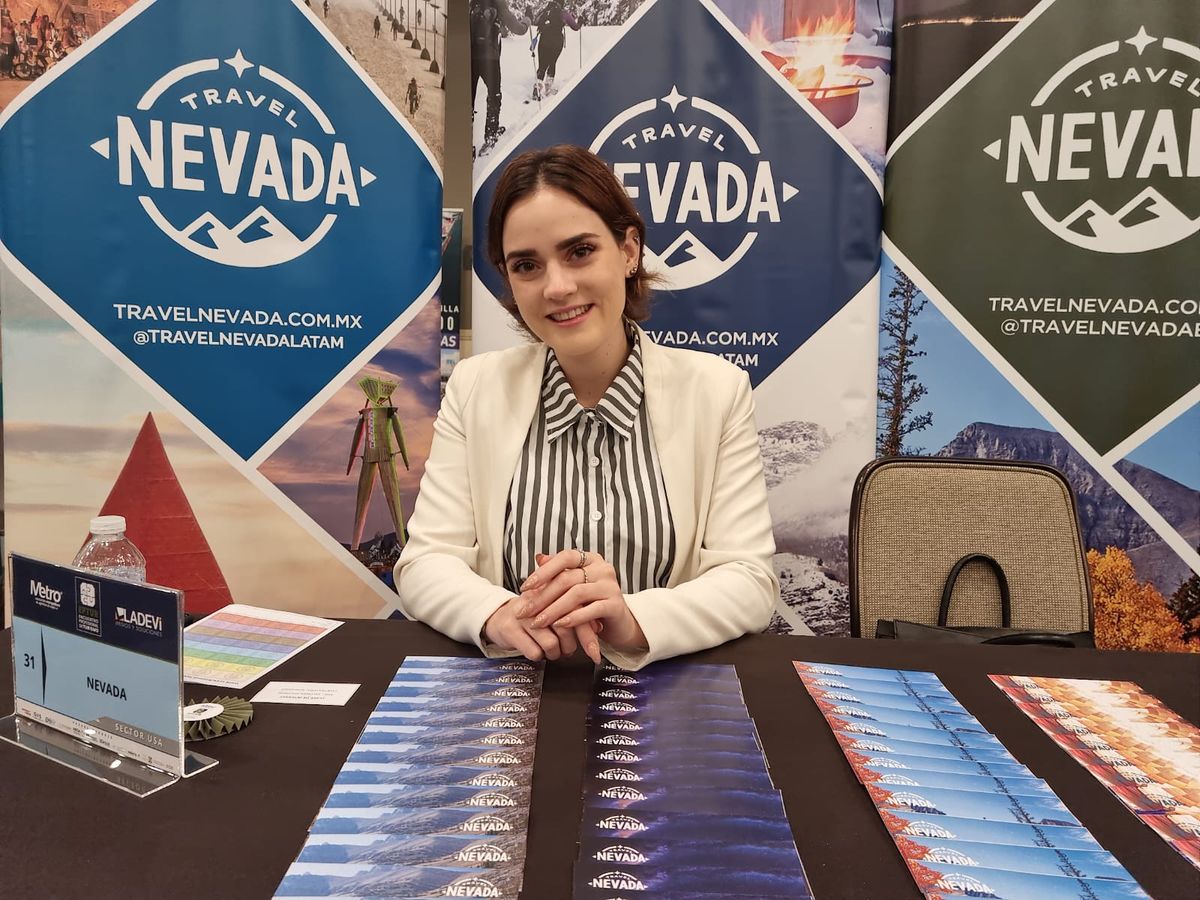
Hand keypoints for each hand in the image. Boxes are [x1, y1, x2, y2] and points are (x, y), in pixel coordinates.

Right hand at [483, 596, 597, 661]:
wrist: (498, 616)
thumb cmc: (533, 616)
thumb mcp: (555, 610)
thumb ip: (578, 615)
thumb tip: (600, 627)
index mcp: (552, 592)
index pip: (576, 612)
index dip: (587, 634)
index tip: (595, 653)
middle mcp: (537, 601)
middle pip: (565, 629)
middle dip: (570, 646)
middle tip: (567, 649)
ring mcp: (522, 615)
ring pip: (551, 644)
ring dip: (555, 653)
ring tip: (552, 650)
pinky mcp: (509, 629)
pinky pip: (534, 652)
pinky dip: (539, 656)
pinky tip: (536, 650)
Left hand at [518, 550, 646, 653]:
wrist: (620, 624)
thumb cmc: (592, 603)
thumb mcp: (574, 587)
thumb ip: (559, 572)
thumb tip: (538, 558)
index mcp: (591, 559)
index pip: (565, 557)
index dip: (543, 571)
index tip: (524, 587)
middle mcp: (603, 568)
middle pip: (567, 578)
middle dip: (541, 596)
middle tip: (523, 611)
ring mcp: (611, 586)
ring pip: (576, 594)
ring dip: (553, 609)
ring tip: (537, 622)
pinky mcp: (616, 605)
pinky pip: (591, 610)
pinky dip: (572, 618)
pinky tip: (558, 625)